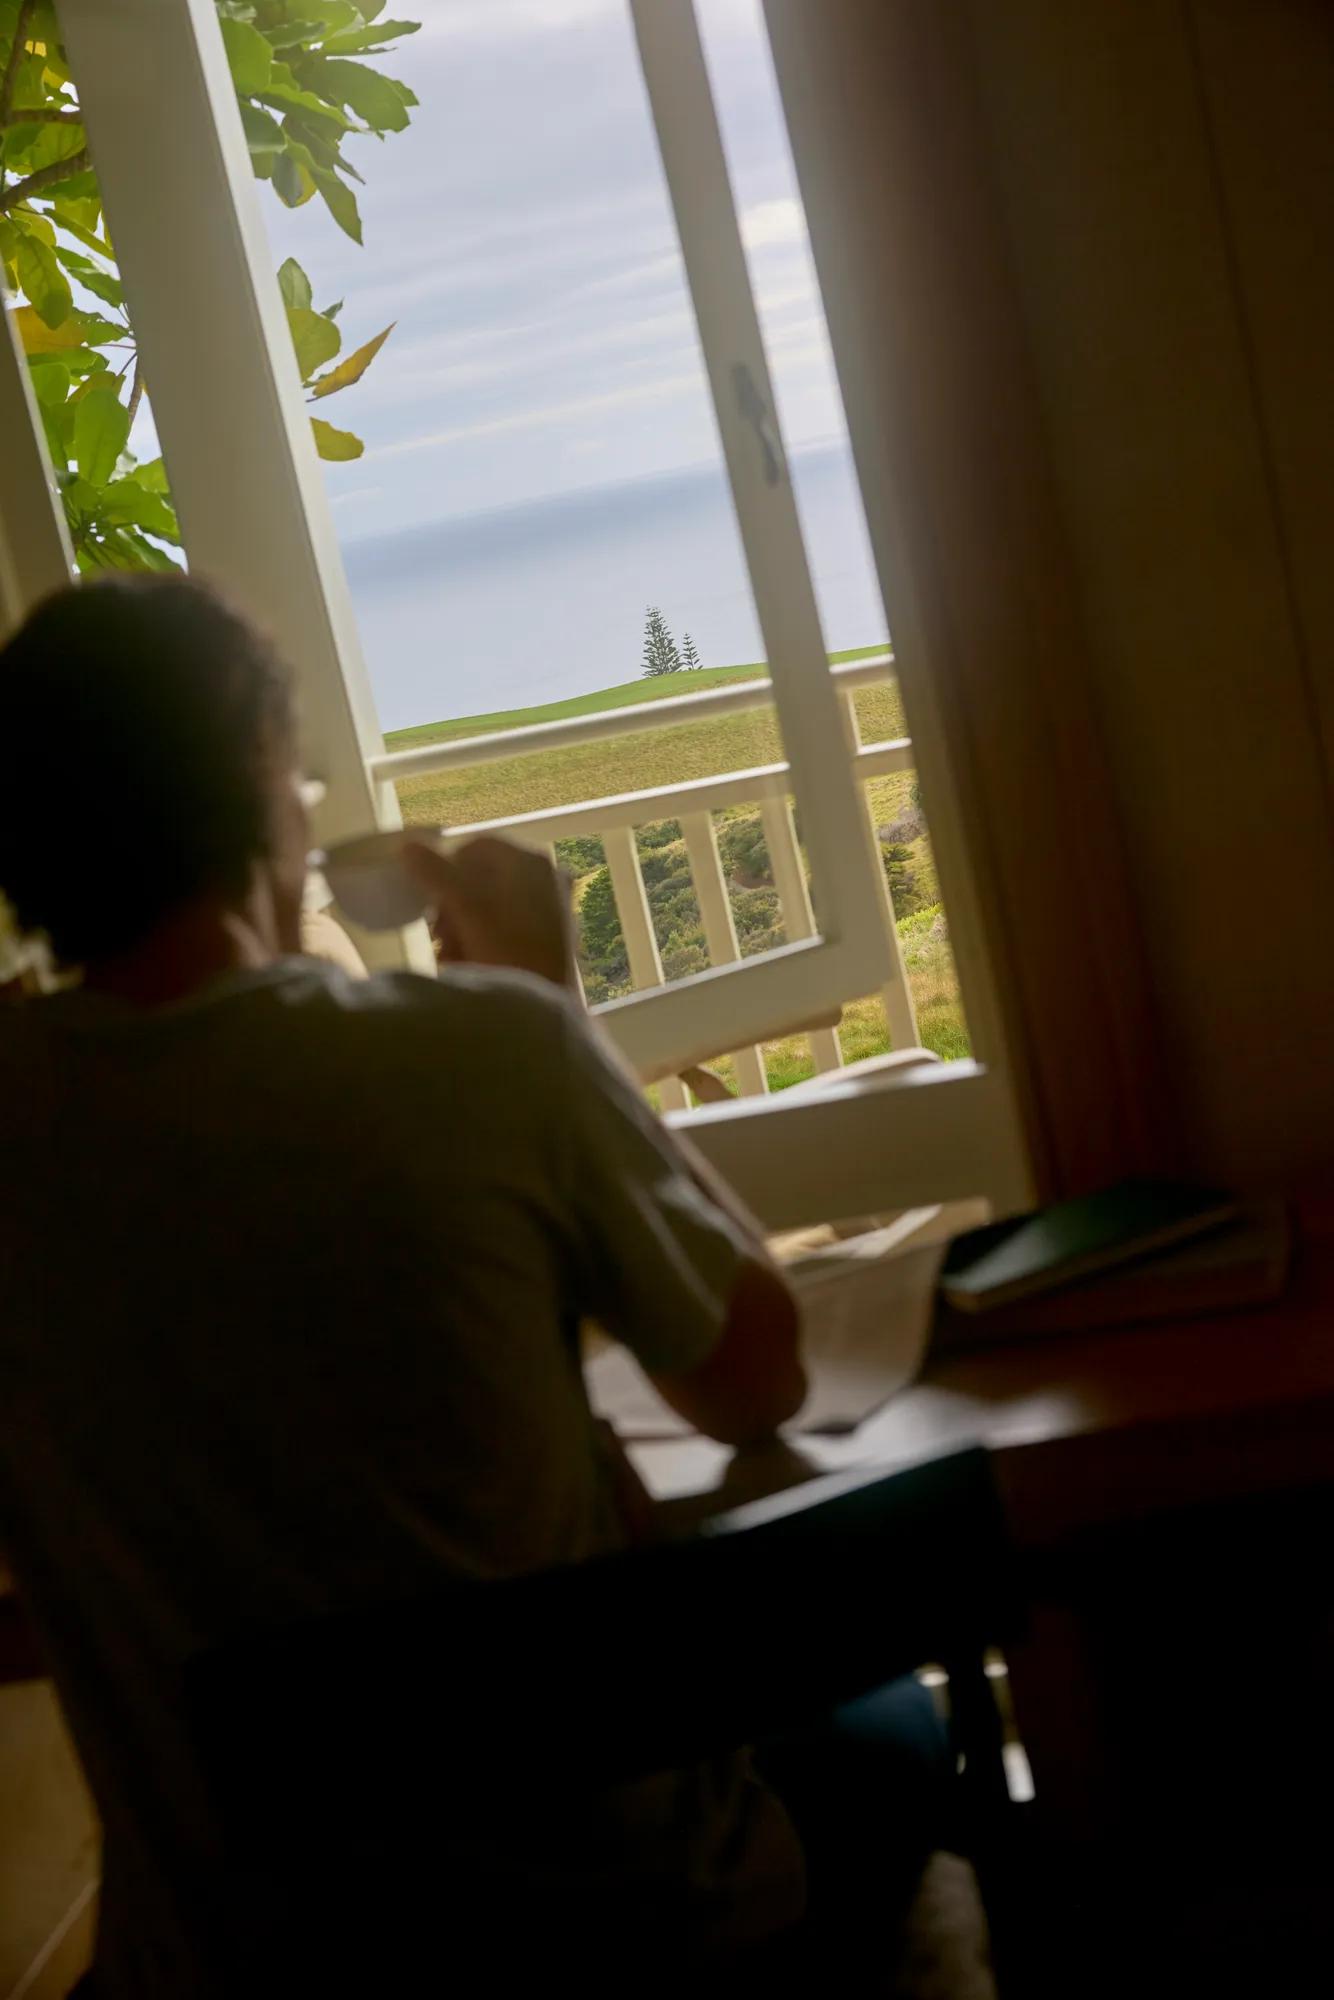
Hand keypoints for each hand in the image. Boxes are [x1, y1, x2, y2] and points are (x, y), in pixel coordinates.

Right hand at [402, 833, 576, 988]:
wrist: (546, 1009)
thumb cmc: (508, 951)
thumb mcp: (467, 908)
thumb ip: (436, 873)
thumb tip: (407, 847)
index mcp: (531, 862)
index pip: (477, 848)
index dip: (445, 869)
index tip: (428, 899)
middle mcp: (547, 879)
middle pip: (483, 879)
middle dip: (452, 906)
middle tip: (437, 933)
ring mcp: (552, 909)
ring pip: (492, 907)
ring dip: (462, 927)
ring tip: (449, 954)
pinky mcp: (550, 940)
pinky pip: (506, 931)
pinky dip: (482, 942)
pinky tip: (468, 964)